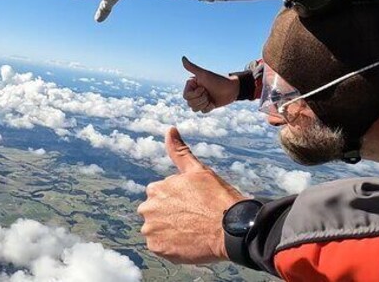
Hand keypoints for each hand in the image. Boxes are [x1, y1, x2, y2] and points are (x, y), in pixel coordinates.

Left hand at [138, 128, 244, 263]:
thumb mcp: (198, 170)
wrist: (230, 229)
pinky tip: (187, 242)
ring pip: (157, 231)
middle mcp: (148, 209)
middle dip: (169, 216)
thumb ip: (179, 151)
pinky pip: (160, 247)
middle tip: (193, 219)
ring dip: (169, 231)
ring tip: (191, 231)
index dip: (178, 201)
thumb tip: (170, 129)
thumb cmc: (216, 198)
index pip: (160, 197)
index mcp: (155, 189)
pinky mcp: (158, 248)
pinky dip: (171, 246)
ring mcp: (151, 230)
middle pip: (156, 214)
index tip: (193, 205)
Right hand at [182, 57, 238, 112]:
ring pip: (194, 109)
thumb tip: (183, 57)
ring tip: (210, 98)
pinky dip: (208, 108)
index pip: (186, 96)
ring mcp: (201, 99)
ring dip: (204, 104)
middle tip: (208, 93)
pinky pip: (202, 112)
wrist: (232, 88)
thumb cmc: (219, 80)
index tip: (204, 88)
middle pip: (189, 103)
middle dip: (200, 100)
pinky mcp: (207, 105)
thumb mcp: (204, 74)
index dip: (195, 94)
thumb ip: (192, 67)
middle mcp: (195, 92)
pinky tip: (213, 102)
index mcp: (192, 85)